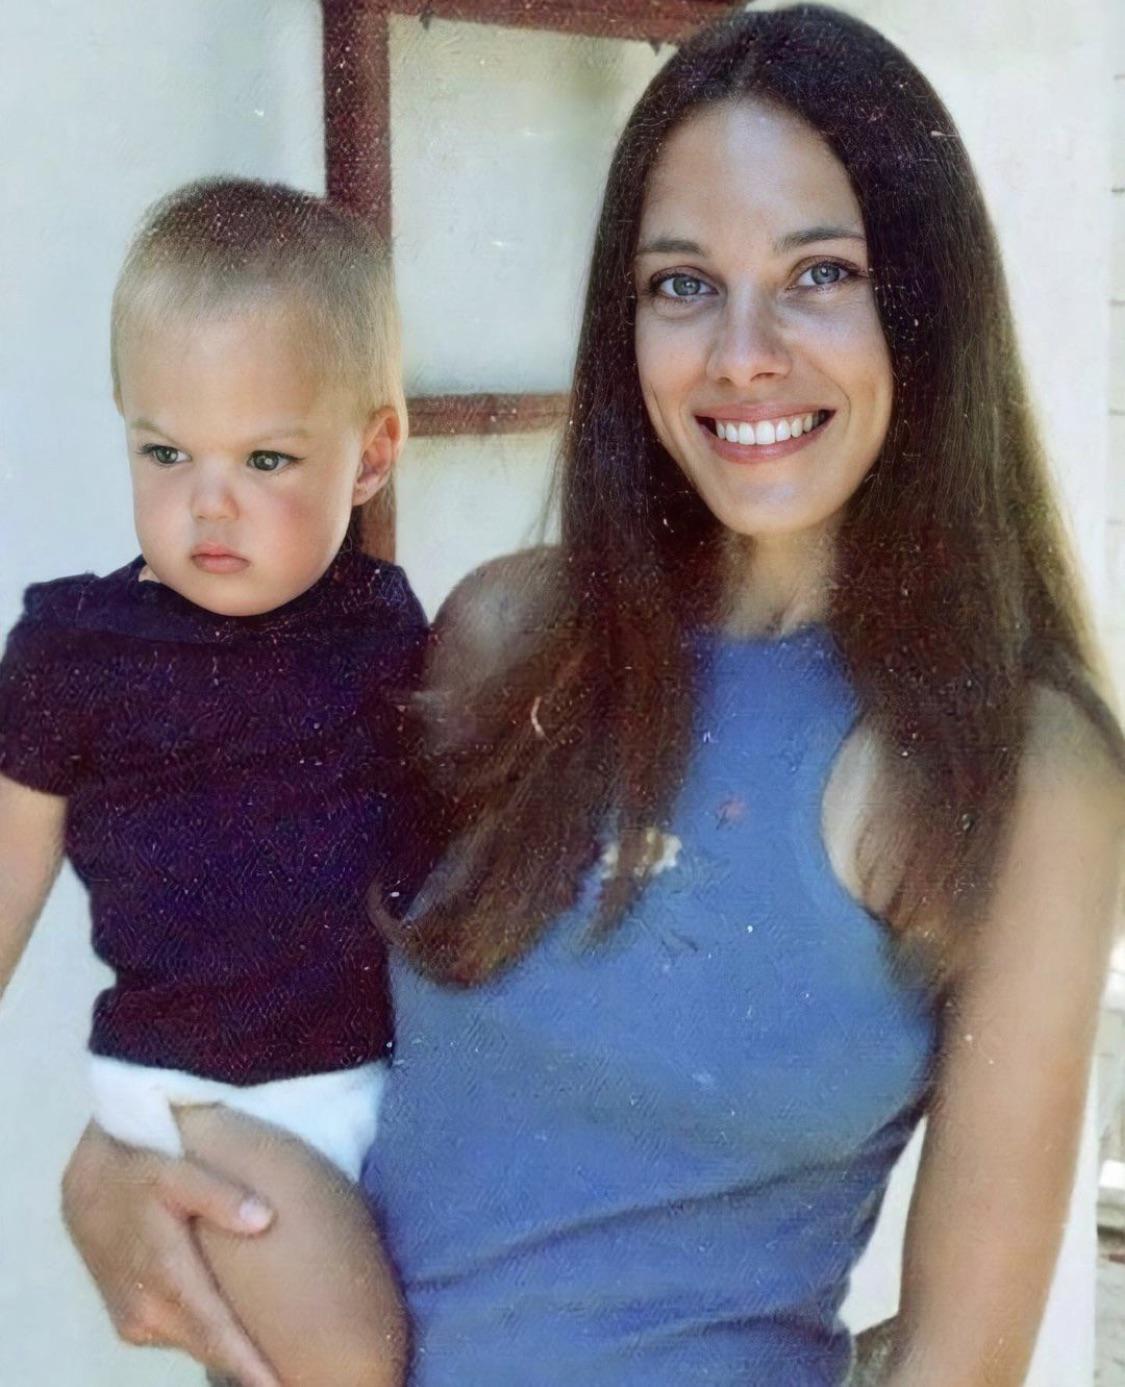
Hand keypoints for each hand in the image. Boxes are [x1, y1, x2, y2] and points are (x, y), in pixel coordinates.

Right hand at [61, 1122, 279, 1386]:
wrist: (85, 1185)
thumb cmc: (137, 1174)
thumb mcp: (175, 1171)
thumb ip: (218, 1194)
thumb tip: (263, 1219)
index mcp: (165, 1275)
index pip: (216, 1331)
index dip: (248, 1362)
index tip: (279, 1383)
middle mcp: (149, 1310)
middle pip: (210, 1348)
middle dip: (248, 1366)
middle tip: (290, 1375)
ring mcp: (138, 1321)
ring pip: (196, 1345)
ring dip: (228, 1353)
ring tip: (270, 1359)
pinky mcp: (131, 1322)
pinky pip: (180, 1337)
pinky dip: (207, 1339)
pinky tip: (233, 1332)